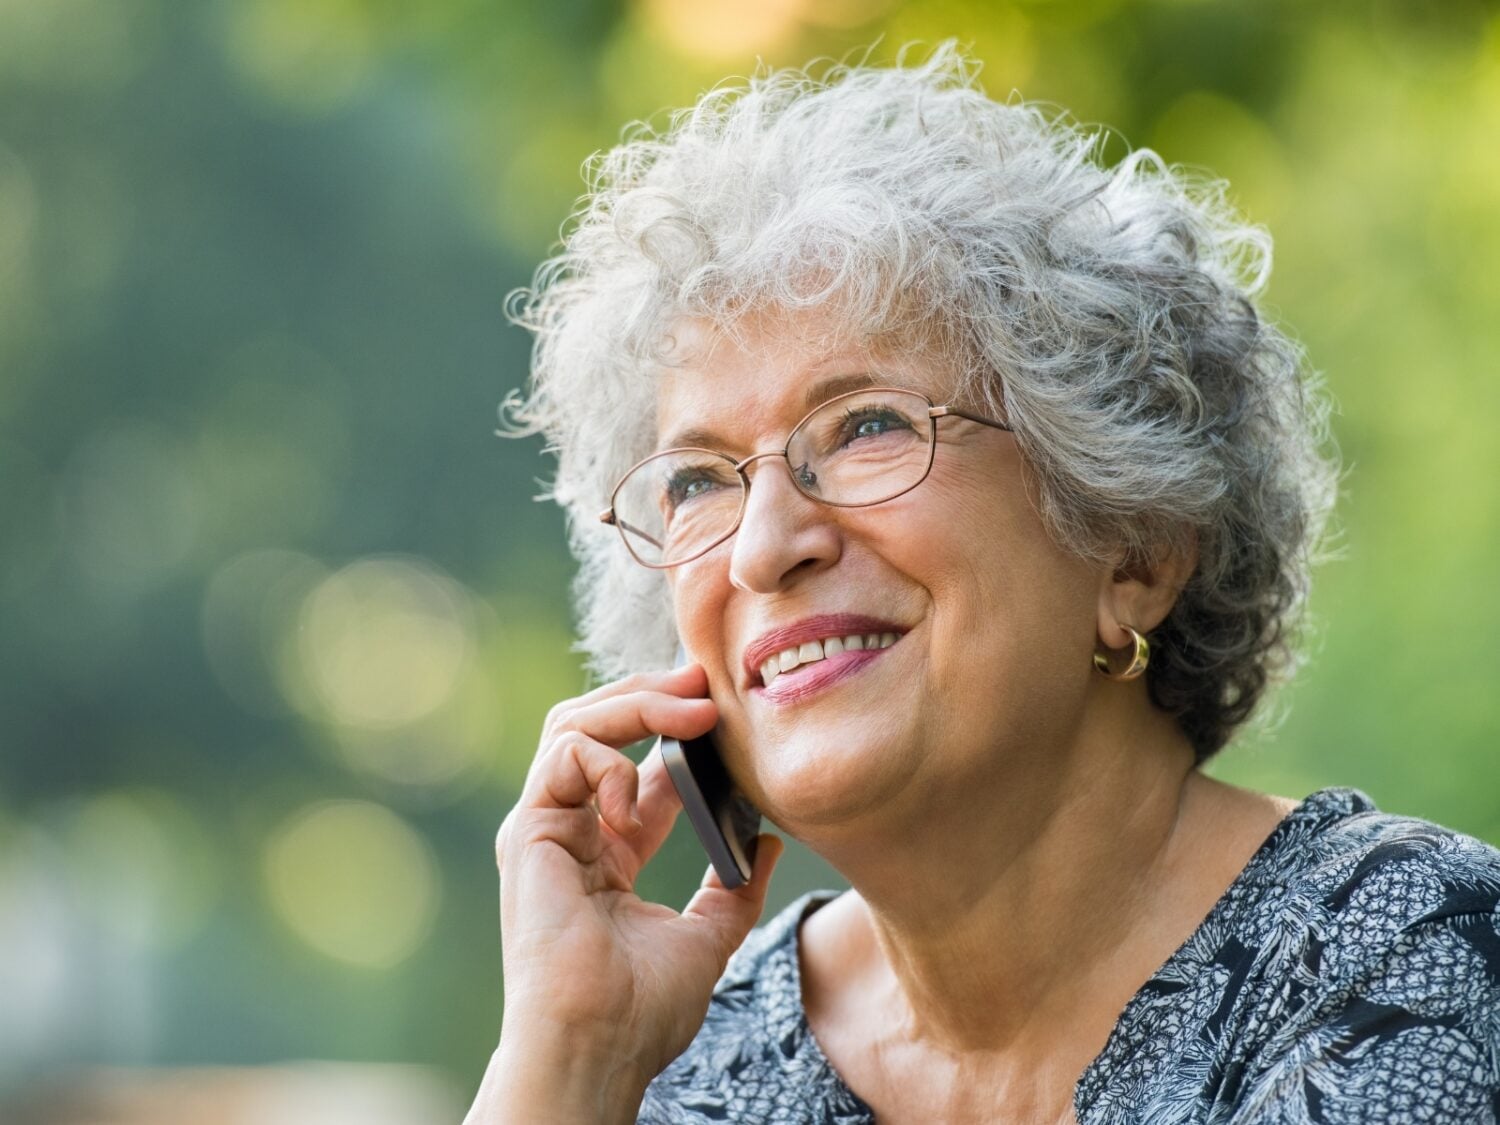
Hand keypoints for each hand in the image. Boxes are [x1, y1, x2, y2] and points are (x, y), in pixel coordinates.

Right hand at [488, 664, 783, 1109]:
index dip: (680, 732)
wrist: (597, 1044)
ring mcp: (545, 827)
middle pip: (599, 729)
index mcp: (607, 854)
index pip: (640, 767)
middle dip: (652, 695)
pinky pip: (564, 754)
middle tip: (706, 683)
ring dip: (637, 703)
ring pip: (575, 724)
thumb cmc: (641, 1009)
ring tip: (692, 710)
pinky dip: (609, 761)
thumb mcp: (707, 938)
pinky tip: (637, 806)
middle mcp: (570, 831)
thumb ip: (734, 890)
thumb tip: (768, 843)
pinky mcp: (528, 828)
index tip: (726, 714)